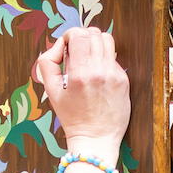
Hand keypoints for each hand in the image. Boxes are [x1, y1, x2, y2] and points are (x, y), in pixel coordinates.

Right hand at [33, 27, 131, 157]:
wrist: (96, 139)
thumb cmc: (73, 117)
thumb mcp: (51, 91)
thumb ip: (48, 63)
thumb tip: (59, 45)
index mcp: (80, 74)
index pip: (79, 34)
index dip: (70, 35)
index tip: (67, 46)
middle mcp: (100, 71)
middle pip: (94, 33)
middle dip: (82, 38)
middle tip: (76, 53)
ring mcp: (114, 74)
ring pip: (107, 41)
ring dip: (95, 44)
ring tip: (87, 59)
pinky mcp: (124, 80)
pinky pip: (113, 58)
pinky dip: (104, 60)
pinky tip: (97, 75)